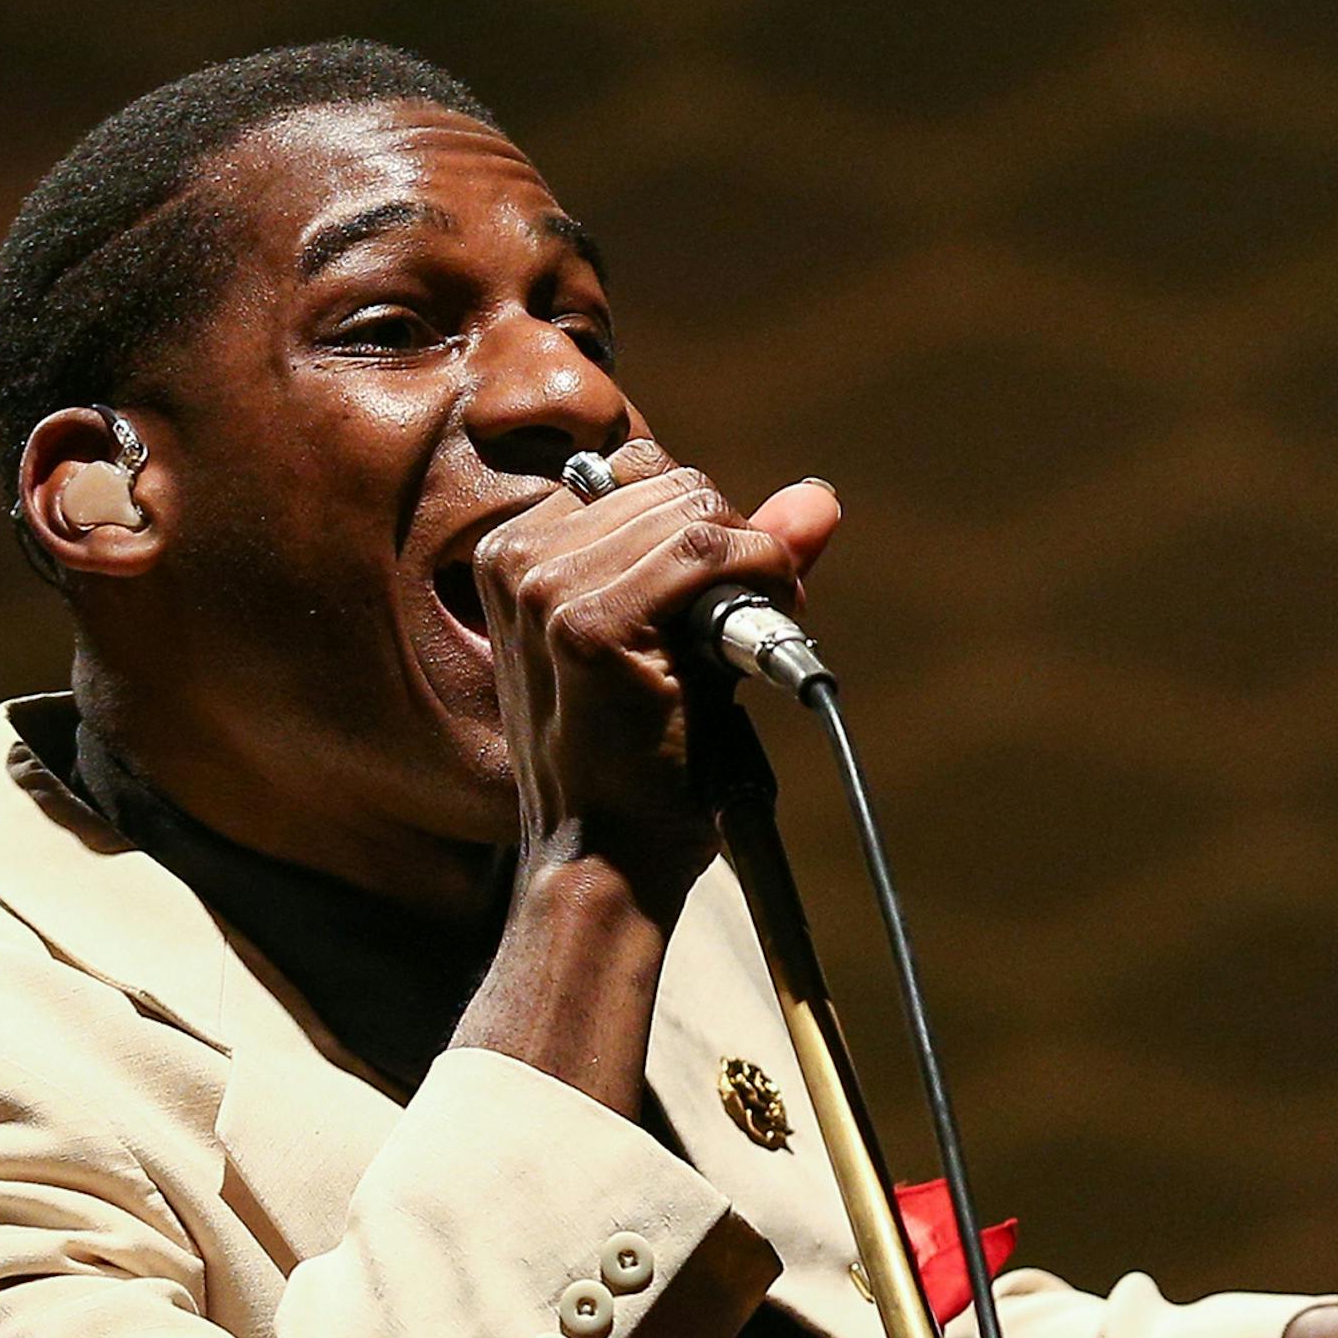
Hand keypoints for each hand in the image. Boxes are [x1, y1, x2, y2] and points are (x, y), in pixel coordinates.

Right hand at [473, 439, 841, 909]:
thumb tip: (823, 498)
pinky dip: (757, 574)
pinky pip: (704, 549)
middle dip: (730, 540)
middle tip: (752, 619)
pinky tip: (762, 623)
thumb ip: (735, 560)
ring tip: (747, 636)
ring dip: (750, 562)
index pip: (633, 474)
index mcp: (515, 553)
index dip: (701, 523)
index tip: (730, 589)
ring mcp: (546, 591)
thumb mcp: (671, 641)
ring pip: (691, 510)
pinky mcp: (589, 628)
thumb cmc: (634, 768)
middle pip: (667, 482)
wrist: (605, 863)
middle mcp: (518, 558)